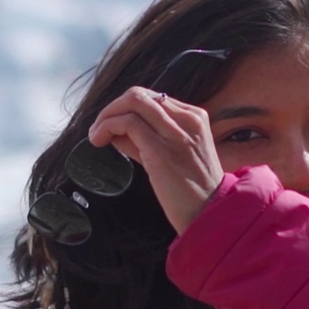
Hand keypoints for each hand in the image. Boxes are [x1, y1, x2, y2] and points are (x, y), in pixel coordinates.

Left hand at [87, 87, 223, 233]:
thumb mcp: (173, 157)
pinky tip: (100, 140)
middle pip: (139, 95)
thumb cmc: (193, 192)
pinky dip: (107, 127)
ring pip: (132, 102)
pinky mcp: (160, 149)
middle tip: (99, 128)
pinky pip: (127, 123)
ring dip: (106, 116)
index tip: (112, 126)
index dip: (126, 109)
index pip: (152, 99)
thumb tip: (116, 133)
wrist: (211, 213)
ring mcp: (175, 133)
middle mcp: (187, 119)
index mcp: (194, 117)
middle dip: (112, 108)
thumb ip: (146, 141)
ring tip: (96, 135)